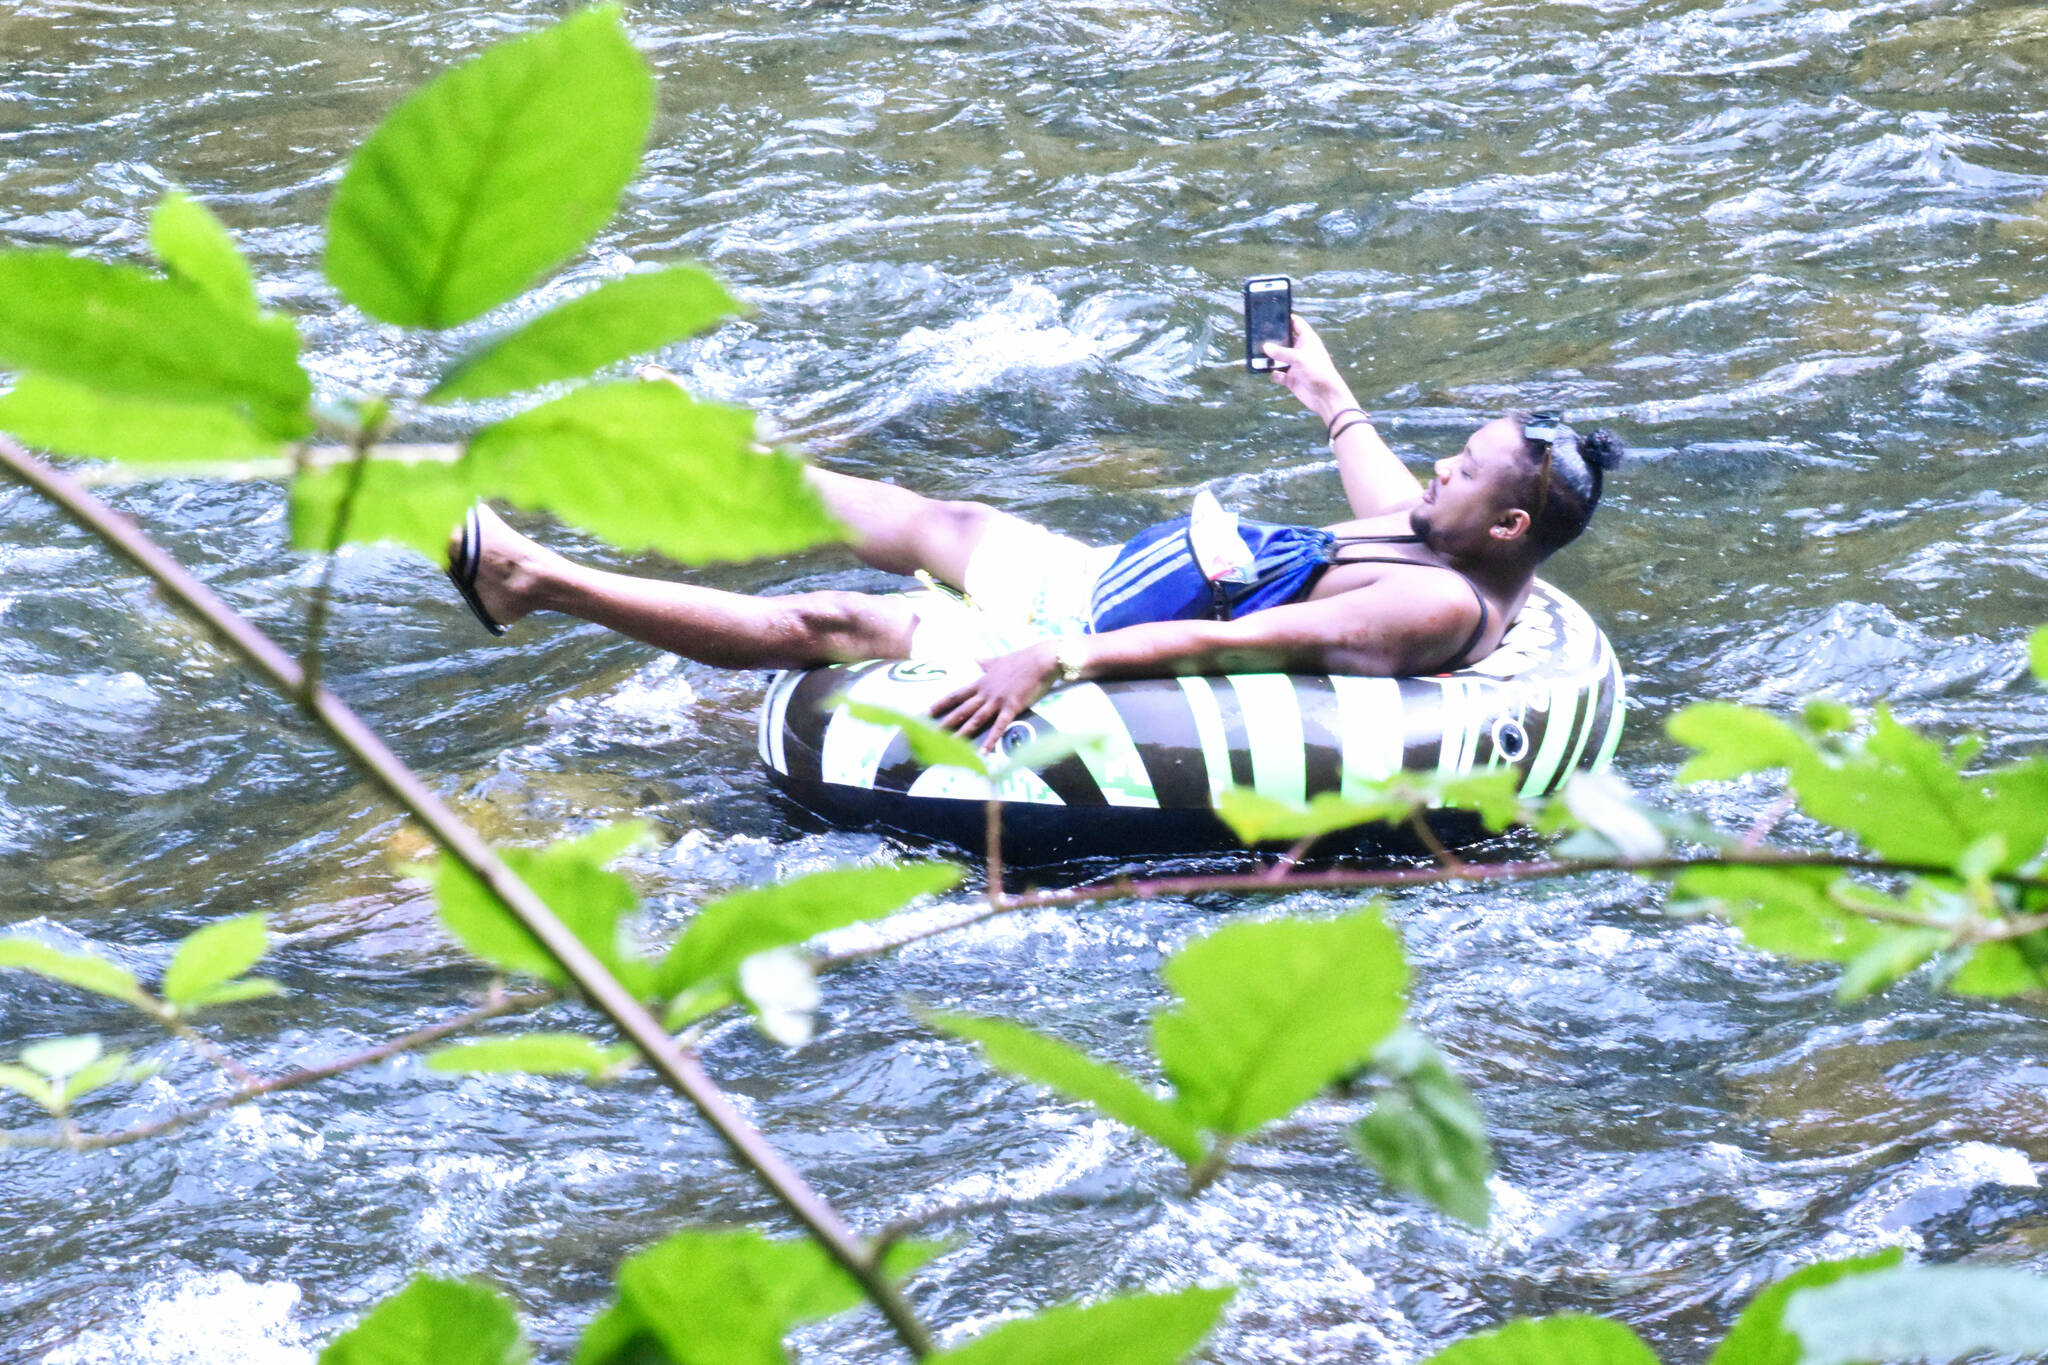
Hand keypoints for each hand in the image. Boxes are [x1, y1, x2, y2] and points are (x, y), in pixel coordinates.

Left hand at [929, 641, 1058, 751]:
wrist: (1040, 660)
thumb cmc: (1021, 659)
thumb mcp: (999, 660)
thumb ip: (986, 663)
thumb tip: (976, 659)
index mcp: (981, 682)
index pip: (956, 695)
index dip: (940, 704)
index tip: (925, 712)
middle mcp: (986, 693)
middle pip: (961, 710)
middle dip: (945, 723)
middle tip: (929, 735)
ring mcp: (998, 701)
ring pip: (976, 719)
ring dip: (962, 733)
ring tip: (950, 746)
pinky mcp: (1012, 707)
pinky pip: (1000, 726)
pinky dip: (991, 739)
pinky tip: (984, 752)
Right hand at [1263, 315, 1355, 422]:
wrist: (1325, 396)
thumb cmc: (1318, 372)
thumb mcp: (1299, 358)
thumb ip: (1281, 352)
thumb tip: (1265, 347)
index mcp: (1307, 339)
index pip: (1296, 323)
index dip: (1285, 317)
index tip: (1272, 314)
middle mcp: (1300, 350)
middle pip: (1283, 340)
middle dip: (1272, 339)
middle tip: (1259, 335)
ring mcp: (1295, 364)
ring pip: (1278, 357)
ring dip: (1270, 358)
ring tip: (1258, 355)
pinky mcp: (1291, 378)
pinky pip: (1278, 374)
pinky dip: (1274, 374)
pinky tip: (1275, 374)